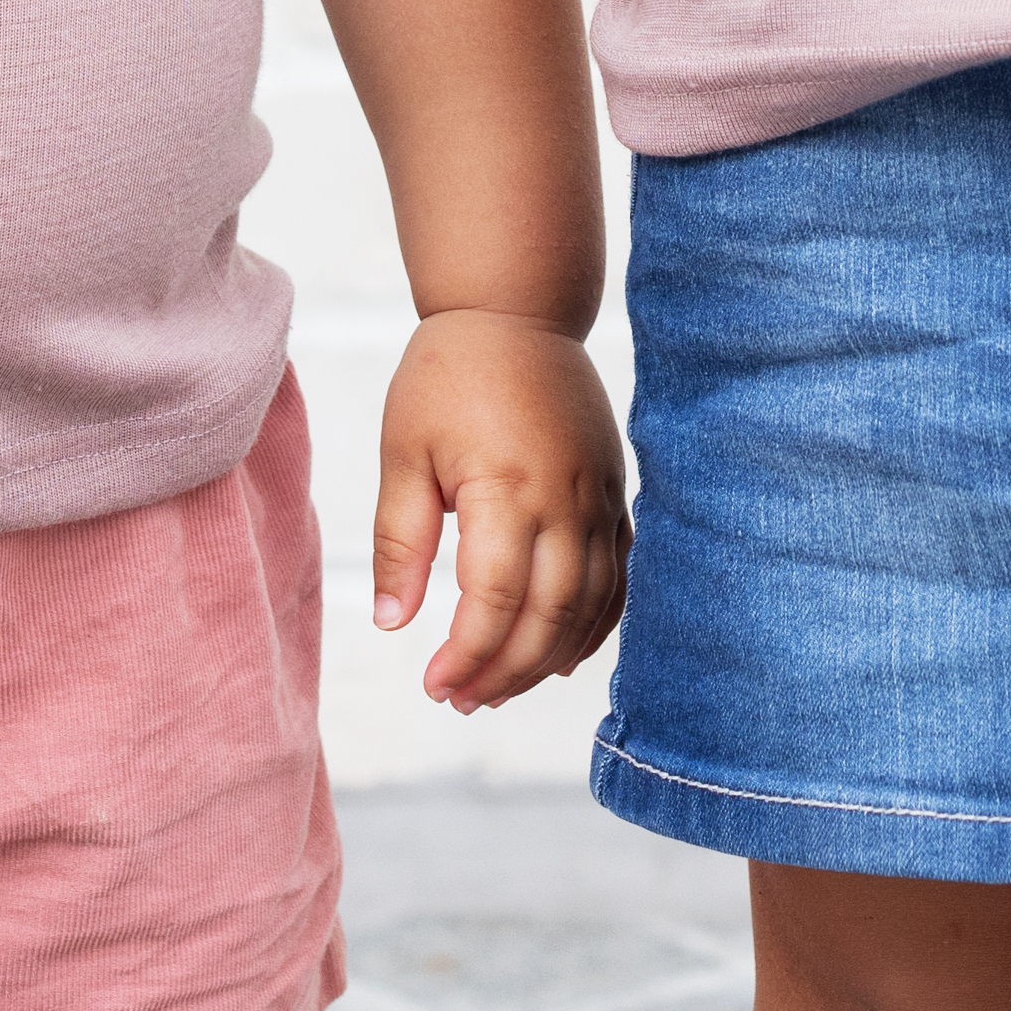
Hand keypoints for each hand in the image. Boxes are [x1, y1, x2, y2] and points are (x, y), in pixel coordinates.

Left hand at [366, 307, 627, 708]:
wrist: (516, 308)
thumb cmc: (448, 375)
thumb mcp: (404, 451)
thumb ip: (399, 539)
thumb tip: (392, 624)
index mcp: (508, 487)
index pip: (494, 601)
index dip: (466, 655)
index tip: (433, 686)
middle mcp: (566, 499)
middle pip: (548, 616)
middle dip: (505, 671)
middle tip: (461, 701)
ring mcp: (598, 496)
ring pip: (589, 605)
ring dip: (546, 658)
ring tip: (500, 689)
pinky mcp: (613, 491)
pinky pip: (618, 576)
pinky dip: (594, 624)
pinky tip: (560, 654)